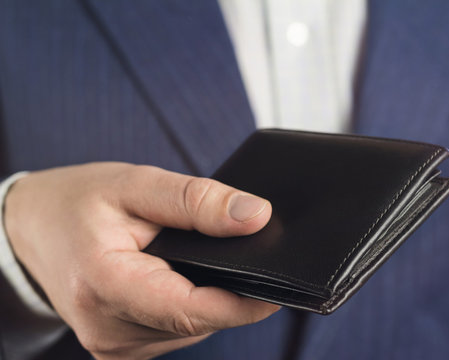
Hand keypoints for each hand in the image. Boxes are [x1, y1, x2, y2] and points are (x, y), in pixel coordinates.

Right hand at [4, 162, 278, 358]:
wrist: (33, 227)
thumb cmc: (79, 201)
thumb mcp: (137, 185)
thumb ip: (197, 201)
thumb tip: (256, 216)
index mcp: (106, 287)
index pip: (193, 310)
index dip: (245, 302)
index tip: (281, 285)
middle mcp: (108, 330)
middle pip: (197, 320)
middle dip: (229, 291)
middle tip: (240, 251)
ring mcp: (113, 345)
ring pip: (191, 328)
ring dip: (209, 297)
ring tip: (200, 258)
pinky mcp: (121, 347)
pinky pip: (175, 330)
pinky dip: (190, 304)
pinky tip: (182, 275)